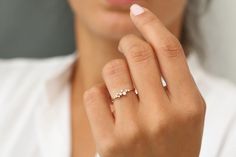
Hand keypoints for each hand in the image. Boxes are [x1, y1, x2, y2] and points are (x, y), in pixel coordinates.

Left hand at [83, 4, 205, 156]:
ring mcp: (135, 129)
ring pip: (112, 70)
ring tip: (121, 86)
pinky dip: (98, 94)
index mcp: (189, 105)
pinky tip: (109, 108)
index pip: (168, 50)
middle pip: (137, 53)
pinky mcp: (109, 141)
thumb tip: (146, 43)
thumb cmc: (173, 146)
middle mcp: (164, 115)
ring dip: (113, 71)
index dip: (150, 24)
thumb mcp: (186, 113)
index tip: (139, 11)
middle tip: (125, 46)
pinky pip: (93, 94)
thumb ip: (174, 79)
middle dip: (127, 42)